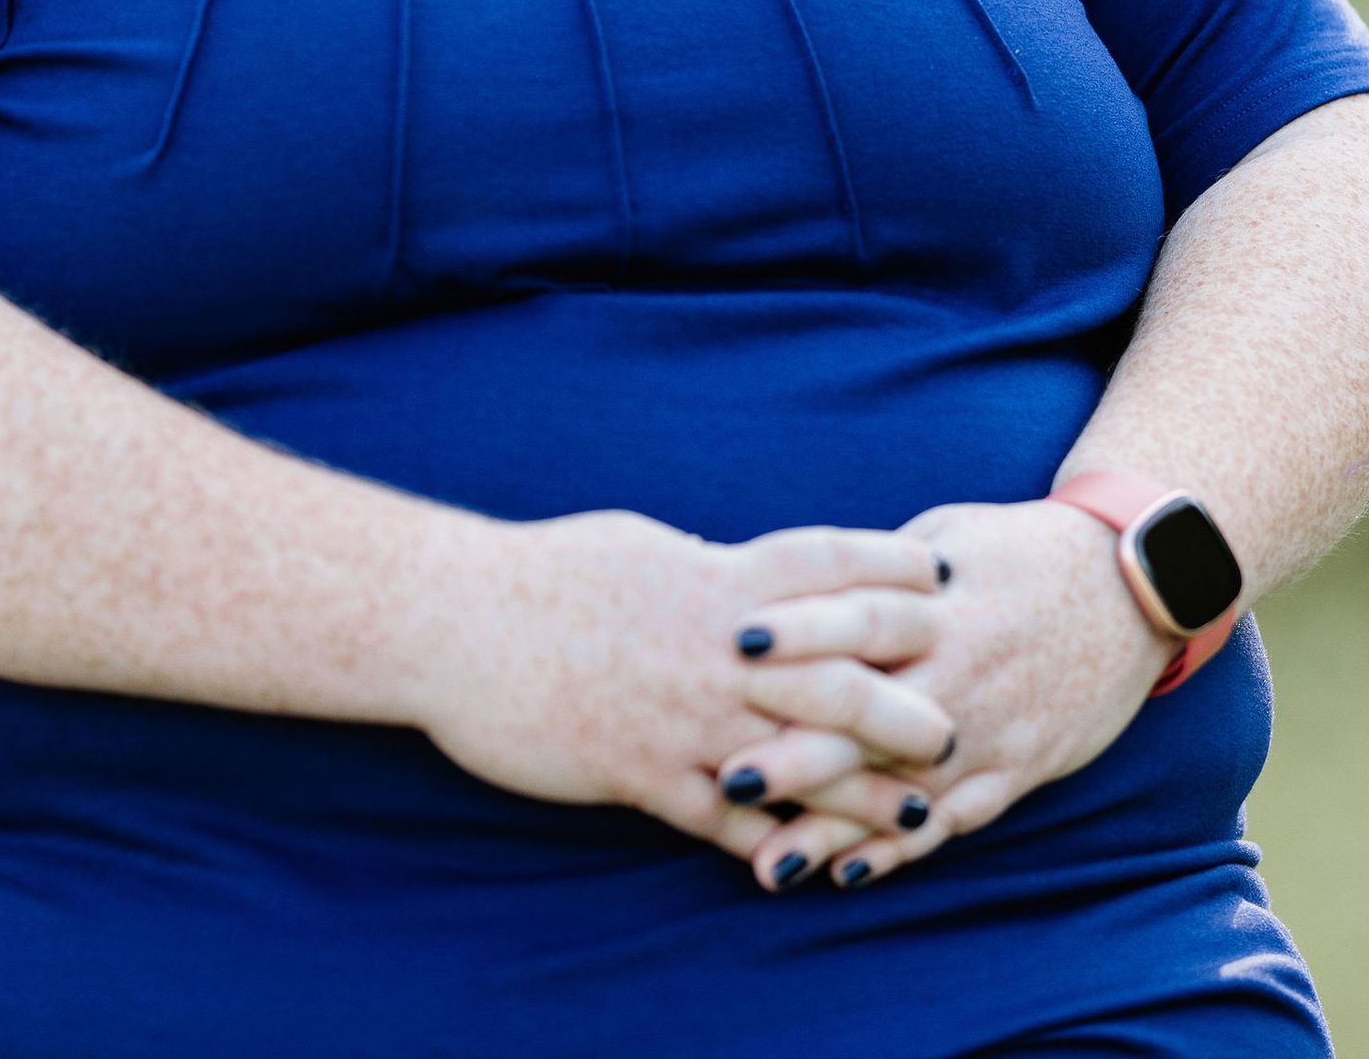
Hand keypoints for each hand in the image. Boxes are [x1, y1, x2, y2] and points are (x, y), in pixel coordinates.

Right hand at [413, 510, 955, 857]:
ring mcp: (681, 718)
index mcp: (713, 578)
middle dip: (904, 703)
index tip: (941, 586)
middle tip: (955, 728)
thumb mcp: (639, 547)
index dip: (888, 573)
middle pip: (835, 673)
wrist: (460, 621)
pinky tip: (808, 868)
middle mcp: (713, 649)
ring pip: (798, 760)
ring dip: (863, 792)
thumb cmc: (548, 573)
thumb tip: (746, 571)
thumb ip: (705, 567)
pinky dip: (772, 845)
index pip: (824, 567)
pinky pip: (723, 821)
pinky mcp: (641, 774)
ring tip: (917, 816)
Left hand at [730, 498, 1174, 890]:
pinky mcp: (1018, 768)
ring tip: (772, 864)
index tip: (736, 643)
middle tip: (730, 779)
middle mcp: (962, 667)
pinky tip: (850, 872)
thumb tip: (788, 581)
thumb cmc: (1017, 551)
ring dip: (840, 827)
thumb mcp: (947, 535)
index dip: (802, 628)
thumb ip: (876, 570)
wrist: (1129, 586)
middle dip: (802, 752)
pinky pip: (956, 816)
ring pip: (906, 785)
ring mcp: (991, 727)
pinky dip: (903, 848)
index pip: (863, 614)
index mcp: (941, 601)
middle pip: (874, 714)